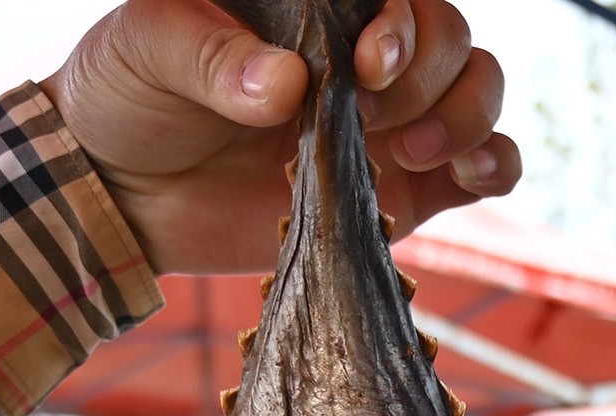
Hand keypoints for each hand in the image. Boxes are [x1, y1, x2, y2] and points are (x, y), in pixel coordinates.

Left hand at [47, 0, 520, 272]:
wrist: (120, 195)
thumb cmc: (128, 96)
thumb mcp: (144, 52)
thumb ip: (211, 59)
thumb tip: (285, 84)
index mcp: (311, 6)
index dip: (400, 25)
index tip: (366, 66)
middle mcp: (362, 55)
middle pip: (450, 38)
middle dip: (425, 77)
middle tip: (364, 114)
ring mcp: (389, 122)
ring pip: (480, 90)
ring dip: (466, 116)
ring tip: (408, 150)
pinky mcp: (402, 190)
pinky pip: (485, 167)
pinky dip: (495, 166)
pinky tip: (468, 175)